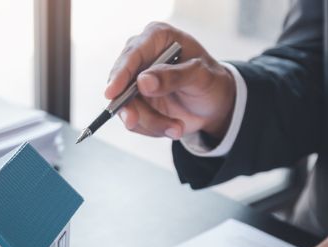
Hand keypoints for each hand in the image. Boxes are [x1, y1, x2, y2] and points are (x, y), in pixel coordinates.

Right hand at [106, 22, 235, 139]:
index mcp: (157, 37)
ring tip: (177, 128)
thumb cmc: (211, 81)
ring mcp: (136, 81)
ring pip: (127, 106)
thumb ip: (174, 77)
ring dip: (150, 122)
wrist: (215, 104)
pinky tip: (172, 126)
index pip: (133, 54)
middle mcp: (142, 57)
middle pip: (122, 83)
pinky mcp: (137, 102)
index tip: (112, 93)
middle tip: (135, 121)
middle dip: (131, 107)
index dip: (120, 73)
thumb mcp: (201, 76)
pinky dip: (152, 128)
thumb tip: (143, 82)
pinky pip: (134, 120)